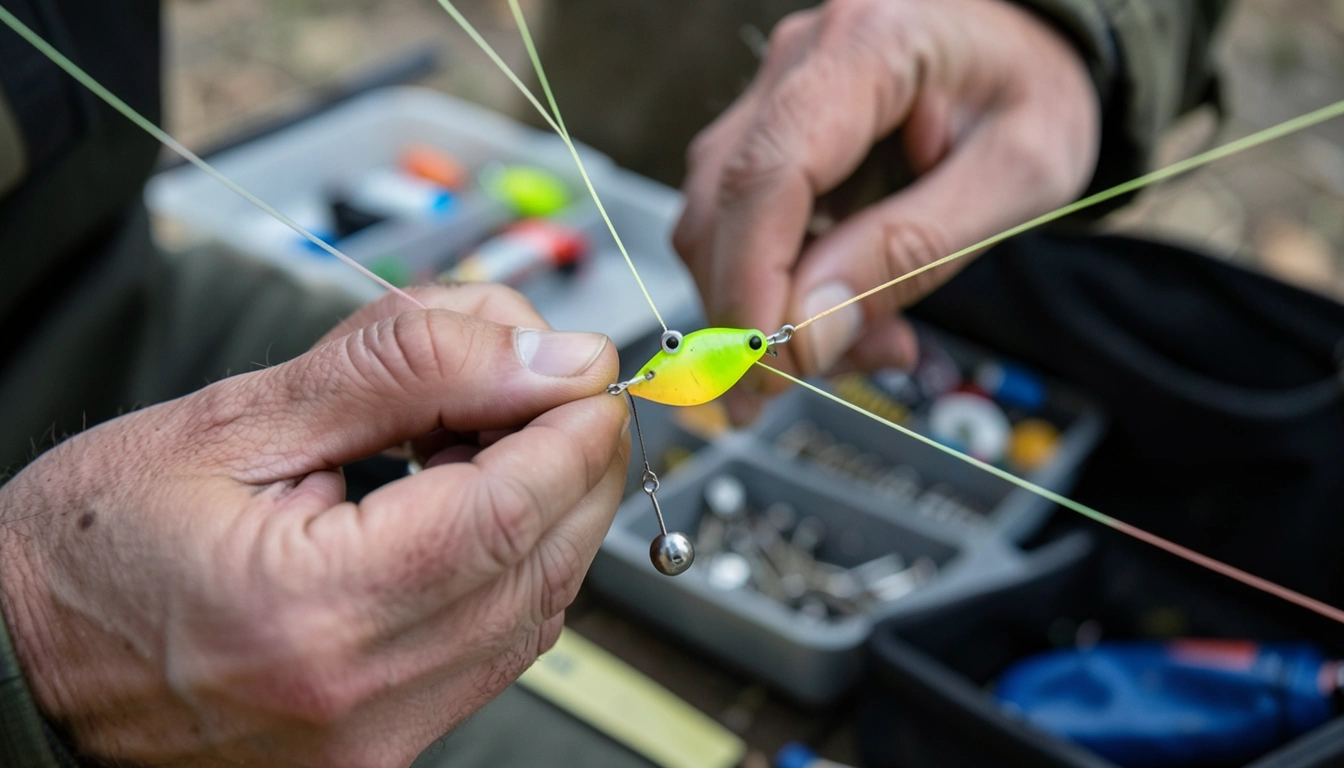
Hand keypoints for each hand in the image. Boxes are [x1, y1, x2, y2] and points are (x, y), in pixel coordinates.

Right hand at [0, 284, 627, 766]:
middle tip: (545, 381)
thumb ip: (403, 371)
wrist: (15, 665)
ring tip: (485, 431)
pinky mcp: (380, 749)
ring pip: (537, 607)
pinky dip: (511, 562)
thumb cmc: (89, 547)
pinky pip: (494, 649)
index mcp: (316, 610)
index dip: (572, 422)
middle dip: (575, 456)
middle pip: (546, 560)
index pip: (513, 506)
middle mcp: (362, 699)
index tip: (579, 363)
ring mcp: (377, 740)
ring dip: (548, 505)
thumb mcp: (236, 419)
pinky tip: (468, 503)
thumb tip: (538, 351)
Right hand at [674, 0, 1099, 420]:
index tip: (766, 365)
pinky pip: (742, 221)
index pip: (769, 174)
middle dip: (748, 313)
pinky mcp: (768, 128)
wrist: (1031, 47)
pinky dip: (779, 283)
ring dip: (768, 305)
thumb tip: (810, 329)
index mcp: (869, 45)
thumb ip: (911, 250)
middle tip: (802, 384)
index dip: (752, 283)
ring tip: (862, 339)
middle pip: (722, 204)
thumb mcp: (1016, 176)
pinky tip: (842, 307)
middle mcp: (800, 58)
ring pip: (718, 221)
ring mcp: (774, 90)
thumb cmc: (1033, 89)